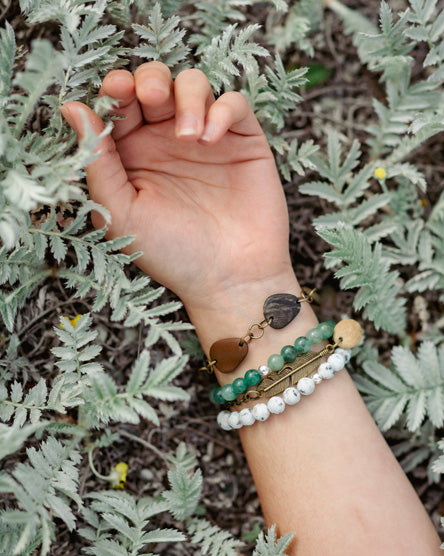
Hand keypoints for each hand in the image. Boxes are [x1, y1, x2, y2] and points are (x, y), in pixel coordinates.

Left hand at [61, 62, 293, 316]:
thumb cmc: (172, 253)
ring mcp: (207, 139)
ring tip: (188, 137)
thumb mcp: (121, 213)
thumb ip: (97, 161)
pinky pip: (234, 104)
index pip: (121, 104)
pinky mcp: (243, 142)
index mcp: (134, 156)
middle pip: (156, 83)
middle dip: (151, 80)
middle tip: (152, 99)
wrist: (229, 278)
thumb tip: (72, 108)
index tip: (117, 92)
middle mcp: (168, 142)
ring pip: (194, 85)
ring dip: (188, 96)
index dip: (116, 89)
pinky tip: (211, 140)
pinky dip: (222, 110)